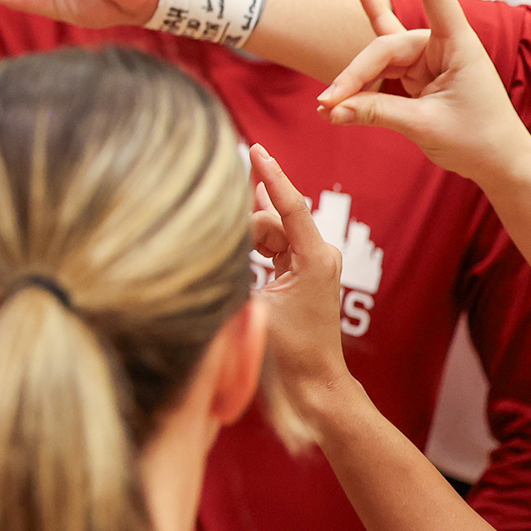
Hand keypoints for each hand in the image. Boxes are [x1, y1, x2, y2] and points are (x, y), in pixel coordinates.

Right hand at [249, 144, 353, 425]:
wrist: (312, 381)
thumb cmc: (289, 349)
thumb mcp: (255, 304)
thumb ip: (237, 267)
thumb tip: (211, 240)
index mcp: (314, 259)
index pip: (290, 206)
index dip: (271, 175)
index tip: (257, 148)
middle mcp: (318, 255)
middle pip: (272, 219)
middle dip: (246, 226)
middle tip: (227, 244)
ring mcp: (312, 262)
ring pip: (269, 231)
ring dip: (247, 239)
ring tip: (234, 259)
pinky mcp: (302, 271)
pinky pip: (274, 243)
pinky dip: (255, 241)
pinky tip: (238, 229)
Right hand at [315, 0, 530, 191]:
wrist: (497, 164)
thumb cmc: (477, 140)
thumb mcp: (424, 126)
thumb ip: (375, 112)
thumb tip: (330, 109)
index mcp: (458, 46)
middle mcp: (440, 46)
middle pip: (383, 48)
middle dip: (354, 78)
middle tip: (327, 106)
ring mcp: (425, 61)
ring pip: (376, 62)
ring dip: (353, 82)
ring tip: (325, 102)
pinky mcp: (414, 78)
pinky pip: (379, 71)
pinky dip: (358, 79)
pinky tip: (344, 58)